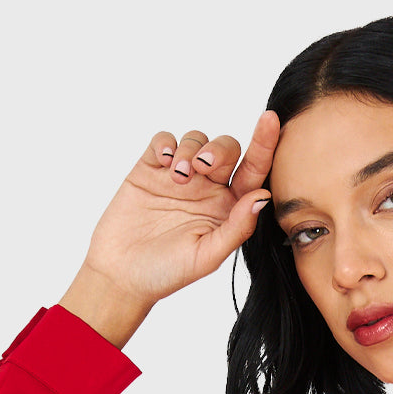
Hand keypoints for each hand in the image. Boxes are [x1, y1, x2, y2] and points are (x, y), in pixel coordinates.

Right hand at [78, 110, 280, 308]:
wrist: (122, 274)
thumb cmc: (167, 272)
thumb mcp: (207, 256)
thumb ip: (236, 228)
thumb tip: (262, 196)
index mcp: (228, 208)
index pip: (253, 172)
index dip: (264, 144)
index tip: (270, 119)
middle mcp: (207, 189)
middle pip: (226, 148)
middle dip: (218, 149)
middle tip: (202, 166)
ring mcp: (179, 177)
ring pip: (196, 139)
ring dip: (190, 149)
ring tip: (177, 175)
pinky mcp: (151, 169)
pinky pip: (164, 140)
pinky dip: (166, 143)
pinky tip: (162, 162)